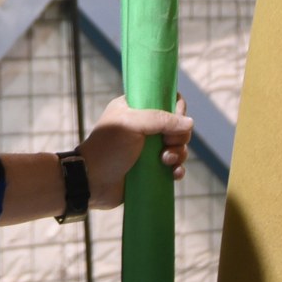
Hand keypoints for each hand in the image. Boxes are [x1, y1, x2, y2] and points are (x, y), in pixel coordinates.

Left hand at [78, 95, 193, 208]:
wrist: (92, 182)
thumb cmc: (108, 148)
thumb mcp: (132, 124)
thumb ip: (161, 119)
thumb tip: (189, 122)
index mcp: (136, 108)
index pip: (165, 99)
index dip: (176, 108)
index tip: (175, 119)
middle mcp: (144, 127)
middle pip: (177, 125)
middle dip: (178, 136)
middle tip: (166, 143)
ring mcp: (149, 149)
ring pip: (178, 146)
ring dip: (178, 154)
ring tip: (164, 161)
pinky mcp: (152, 169)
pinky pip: (175, 166)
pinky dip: (178, 169)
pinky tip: (173, 174)